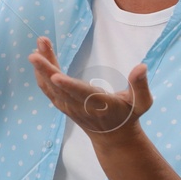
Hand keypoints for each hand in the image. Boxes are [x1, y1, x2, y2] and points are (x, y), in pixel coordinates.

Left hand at [29, 35, 152, 141]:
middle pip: (59, 87)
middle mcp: (79, 106)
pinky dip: (40, 72)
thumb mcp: (142, 102)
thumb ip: (141, 85)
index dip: (68, 86)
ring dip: (42, 65)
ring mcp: (67, 106)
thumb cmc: (128, 115)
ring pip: (50, 86)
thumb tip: (141, 66)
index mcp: (99, 104)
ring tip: (40, 43)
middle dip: (47, 67)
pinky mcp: (61, 104)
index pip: (82, 94)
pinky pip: (47, 88)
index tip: (55, 76)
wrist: (112, 137)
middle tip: (39, 46)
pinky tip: (38, 55)